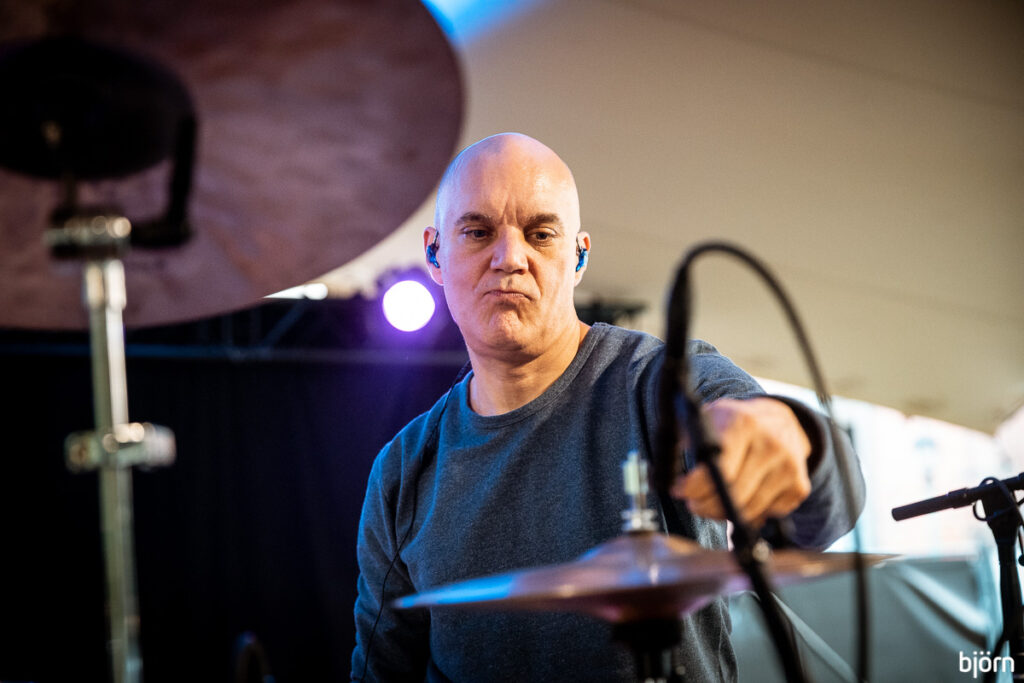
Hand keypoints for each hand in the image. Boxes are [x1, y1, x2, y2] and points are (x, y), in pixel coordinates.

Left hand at [671, 397, 811, 526]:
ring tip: (710, 502)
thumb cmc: (736, 423)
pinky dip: (747, 514)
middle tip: (692, 502)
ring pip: (747, 510)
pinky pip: (765, 515)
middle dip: (703, 504)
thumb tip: (661, 474)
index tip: (679, 490)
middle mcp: (770, 444)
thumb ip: (684, 440)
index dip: (693, 486)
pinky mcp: (798, 487)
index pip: (717, 468)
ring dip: (722, 513)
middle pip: (730, 493)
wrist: (782, 421)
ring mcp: (788, 467)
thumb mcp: (708, 418)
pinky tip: (739, 499)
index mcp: (743, 424)